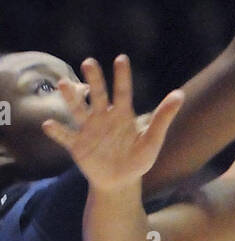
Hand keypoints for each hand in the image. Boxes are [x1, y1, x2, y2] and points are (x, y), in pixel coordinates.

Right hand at [41, 55, 183, 190]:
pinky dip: (57, 131)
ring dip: (70, 97)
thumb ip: (163, 118)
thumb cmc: (138, 159)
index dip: (122, 76)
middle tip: (89, 62)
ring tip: (63, 84)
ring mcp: (88, 130)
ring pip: (78, 110)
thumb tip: (179, 94)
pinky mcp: (76, 145)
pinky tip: (48, 124)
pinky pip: (65, 136)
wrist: (120, 182)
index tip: (121, 58)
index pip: (123, 91)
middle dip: (94, 79)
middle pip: (98, 94)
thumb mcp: (152, 140)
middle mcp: (103, 117)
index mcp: (122, 114)